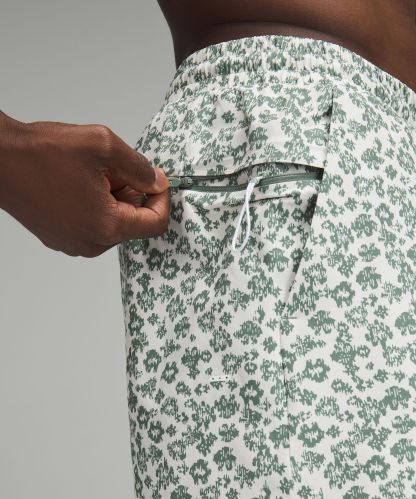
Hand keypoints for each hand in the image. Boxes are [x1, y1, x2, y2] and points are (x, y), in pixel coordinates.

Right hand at [0, 113, 170, 256]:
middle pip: (134, 222)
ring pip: (114, 222)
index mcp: (107, 226)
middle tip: (115, 167)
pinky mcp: (61, 238)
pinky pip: (94, 224)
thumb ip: (139, 167)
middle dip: (133, 192)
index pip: (156, 224)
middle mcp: (91, 243)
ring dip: (114, 197)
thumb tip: (158, 181)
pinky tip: (80, 182)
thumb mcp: (103, 147)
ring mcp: (73, 244)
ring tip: (93, 172)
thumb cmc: (41, 154)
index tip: (157, 180)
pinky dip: (97, 204)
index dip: (163, 199)